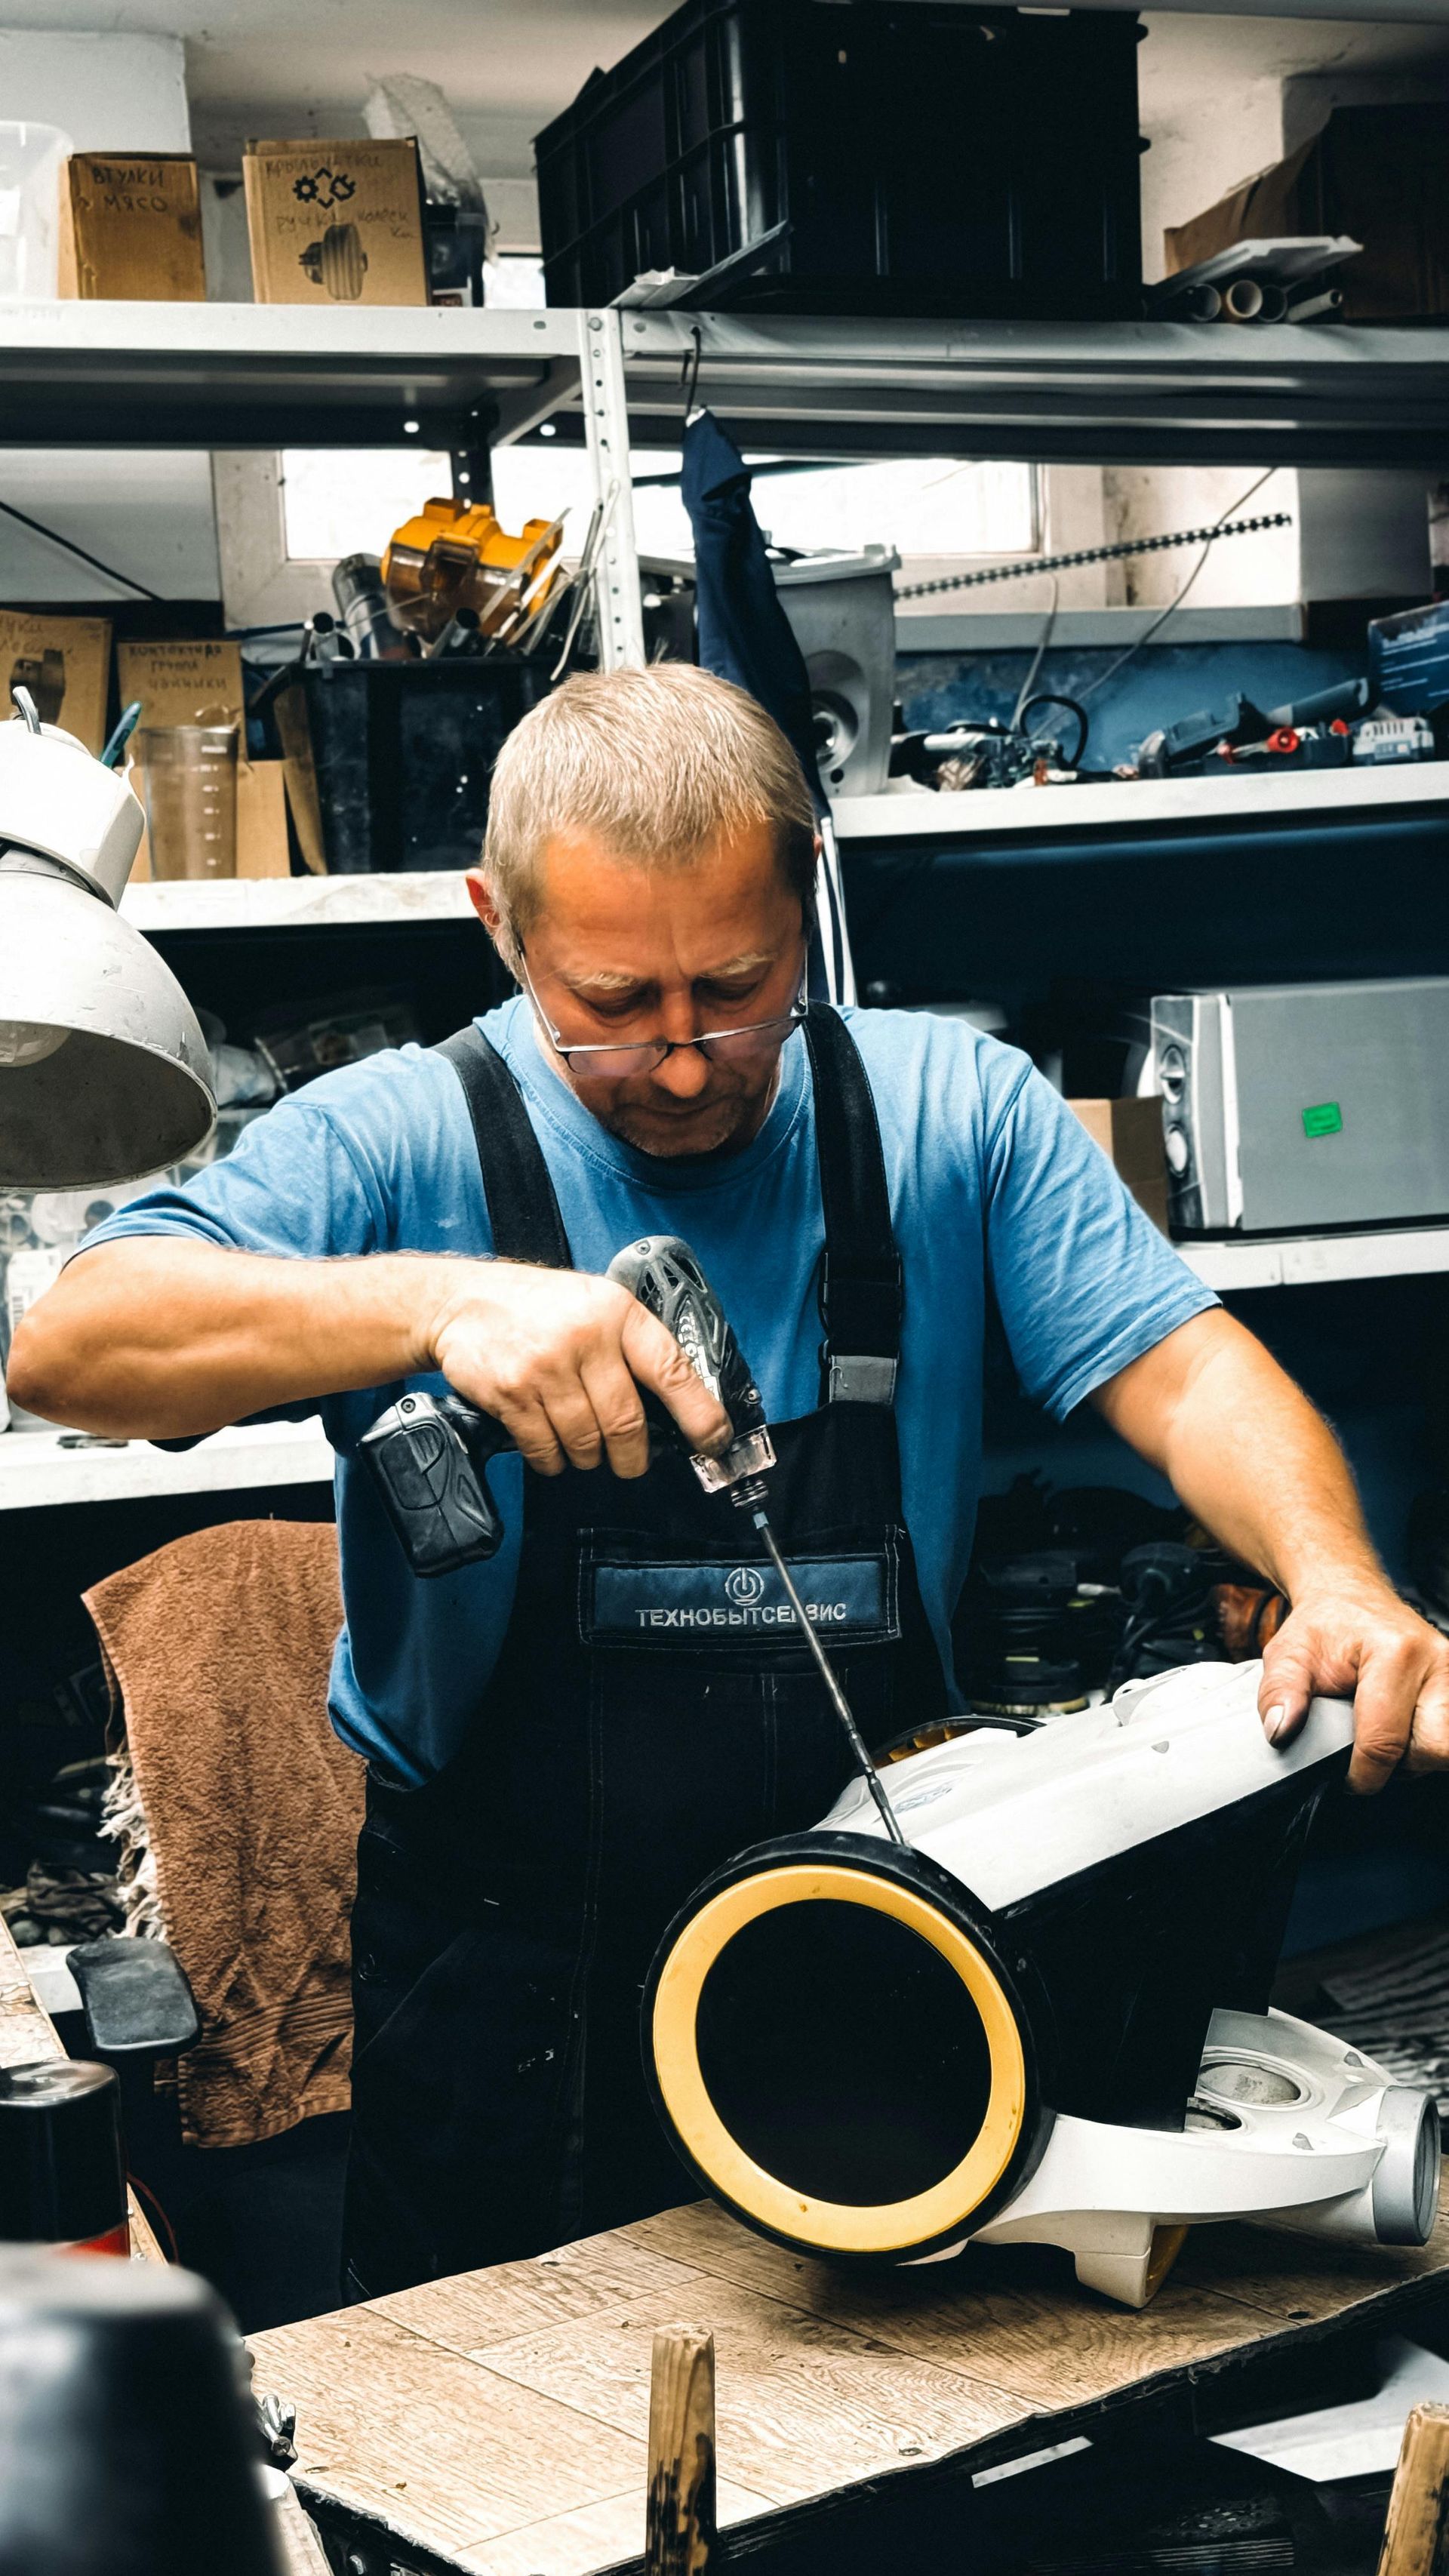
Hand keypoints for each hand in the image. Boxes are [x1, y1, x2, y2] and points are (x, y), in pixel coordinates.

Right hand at [428, 1259, 730, 1479]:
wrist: (461, 1300)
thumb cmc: (537, 1306)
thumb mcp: (594, 1304)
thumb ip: (631, 1346)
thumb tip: (677, 1407)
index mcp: (617, 1314)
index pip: (672, 1370)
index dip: (699, 1414)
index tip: (713, 1441)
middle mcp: (585, 1338)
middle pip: (626, 1422)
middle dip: (633, 1456)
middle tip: (631, 1463)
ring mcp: (546, 1366)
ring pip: (586, 1441)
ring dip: (588, 1458)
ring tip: (582, 1447)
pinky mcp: (512, 1393)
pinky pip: (544, 1448)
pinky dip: (552, 1459)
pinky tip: (550, 1447)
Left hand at [1258, 1577, 1448, 1789]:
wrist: (1352, 1599)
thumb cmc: (1323, 1628)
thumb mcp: (1288, 1654)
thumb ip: (1279, 1693)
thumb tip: (1280, 1732)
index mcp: (1394, 1653)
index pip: (1385, 1742)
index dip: (1362, 1774)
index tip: (1345, 1779)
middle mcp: (1437, 1661)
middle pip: (1435, 1749)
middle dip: (1402, 1765)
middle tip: (1371, 1753)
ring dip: (1419, 1754)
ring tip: (1387, 1736)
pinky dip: (1429, 1742)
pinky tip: (1406, 1729)